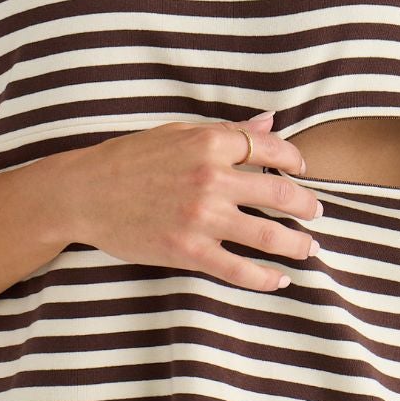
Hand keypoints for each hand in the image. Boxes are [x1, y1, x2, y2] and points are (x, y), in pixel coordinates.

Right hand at [66, 110, 320, 291]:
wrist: (84, 193)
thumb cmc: (128, 159)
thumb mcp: (177, 132)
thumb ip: (226, 131)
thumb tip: (269, 122)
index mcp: (209, 143)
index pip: (271, 148)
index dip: (295, 160)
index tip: (302, 170)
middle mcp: (212, 178)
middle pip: (280, 193)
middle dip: (306, 205)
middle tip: (316, 213)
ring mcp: (202, 218)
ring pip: (269, 235)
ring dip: (297, 243)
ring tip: (308, 247)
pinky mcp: (189, 251)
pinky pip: (240, 270)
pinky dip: (266, 277)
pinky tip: (279, 278)